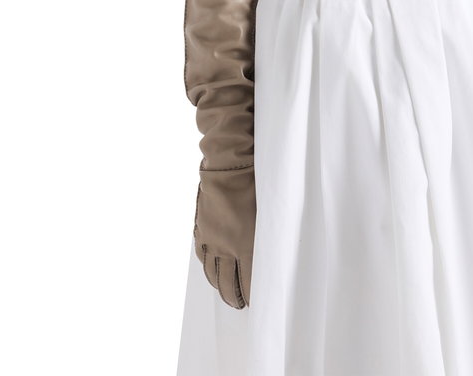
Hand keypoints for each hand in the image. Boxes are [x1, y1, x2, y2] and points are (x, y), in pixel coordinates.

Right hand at [193, 164, 255, 308]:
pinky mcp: (201, 229)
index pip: (247, 282)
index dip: (251, 296)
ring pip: (212, 273)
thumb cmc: (255, 185)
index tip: (256, 303)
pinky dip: (207, 268)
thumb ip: (267, 239)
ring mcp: (210, 239)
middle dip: (235, 298)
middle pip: (227, 284)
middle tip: (241, 304)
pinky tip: (212, 271)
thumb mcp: (268, 213)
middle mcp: (225, 247)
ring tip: (227, 294)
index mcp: (245, 245)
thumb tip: (271, 257)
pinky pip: (202, 256)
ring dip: (219, 287)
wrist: (228, 167)